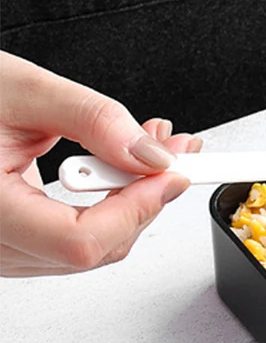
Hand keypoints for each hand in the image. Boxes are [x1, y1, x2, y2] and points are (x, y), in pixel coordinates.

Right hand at [0, 52, 201, 276]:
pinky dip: (111, 207)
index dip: (136, 210)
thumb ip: (90, 120)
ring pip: (94, 249)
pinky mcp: (19, 246)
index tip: (170, 174)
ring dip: (134, 202)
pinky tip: (124, 171)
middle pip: (97, 247)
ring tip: (151, 151)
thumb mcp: (19, 90)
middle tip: (173, 152)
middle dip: (145, 198)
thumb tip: (150, 155)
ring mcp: (6, 252)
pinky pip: (79, 241)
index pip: (81, 240)